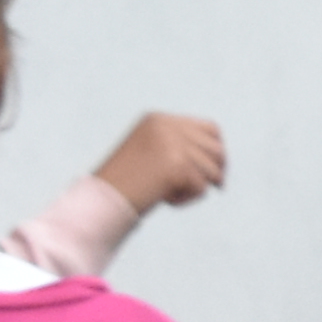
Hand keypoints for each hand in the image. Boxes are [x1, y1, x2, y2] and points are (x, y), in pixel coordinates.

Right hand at [93, 113, 228, 213]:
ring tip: (171, 194)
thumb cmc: (124, 184)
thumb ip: (178, 147)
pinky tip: (166, 200)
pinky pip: (202, 187)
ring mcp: (172, 144)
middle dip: (216, 171)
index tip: (215, 171)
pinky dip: (188, 199)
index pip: (210, 129)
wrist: (100, 200)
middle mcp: (166, 126)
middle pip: (216, 149)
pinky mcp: (176, 164)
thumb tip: (221, 156)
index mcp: (158, 120)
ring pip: (212, 170)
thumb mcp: (152, 155)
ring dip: (198, 187)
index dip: (217, 151)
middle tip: (213, 188)